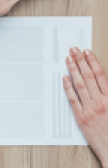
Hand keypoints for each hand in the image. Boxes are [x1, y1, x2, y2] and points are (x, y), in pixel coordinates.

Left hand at [64, 47, 107, 167]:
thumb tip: (105, 81)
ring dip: (72, 70)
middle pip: (88, 76)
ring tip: (68, 59)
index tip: (87, 52)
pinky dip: (68, 87)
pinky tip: (64, 78)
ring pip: (79, 85)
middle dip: (80, 61)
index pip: (101, 75)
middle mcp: (101, 102)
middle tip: (73, 49)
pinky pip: (72, 99)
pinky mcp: (81, 118)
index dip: (93, 61)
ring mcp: (90, 109)